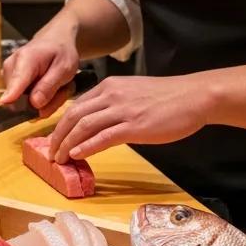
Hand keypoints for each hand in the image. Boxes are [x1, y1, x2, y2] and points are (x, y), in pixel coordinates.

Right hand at [0, 23, 79, 115]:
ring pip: (22, 103)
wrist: (54, 41)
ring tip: (55, 87)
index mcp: (26, 60)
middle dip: (43, 103)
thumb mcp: (64, 68)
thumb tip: (34, 103)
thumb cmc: (60, 52)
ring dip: (43, 101)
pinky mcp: (8, 82)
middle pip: (20, 99)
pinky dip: (38, 98)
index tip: (5, 104)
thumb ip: (49, 86)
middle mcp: (11, 67)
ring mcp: (7, 75)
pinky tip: (46, 87)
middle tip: (60, 92)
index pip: (16, 82)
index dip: (11, 96)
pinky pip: (21, 100)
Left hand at [49, 74, 214, 162]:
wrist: (195, 96)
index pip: (76, 105)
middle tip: (50, 152)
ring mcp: (122, 110)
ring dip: (67, 144)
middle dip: (58, 135)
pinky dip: (86, 147)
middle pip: (73, 115)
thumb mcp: (132, 92)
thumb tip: (97, 123)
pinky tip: (77, 155)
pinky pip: (103, 137)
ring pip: (84, 126)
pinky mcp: (134, 125)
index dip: (61, 123)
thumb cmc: (167, 98)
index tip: (55, 138)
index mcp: (109, 86)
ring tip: (59, 158)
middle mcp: (111, 95)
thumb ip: (113, 104)